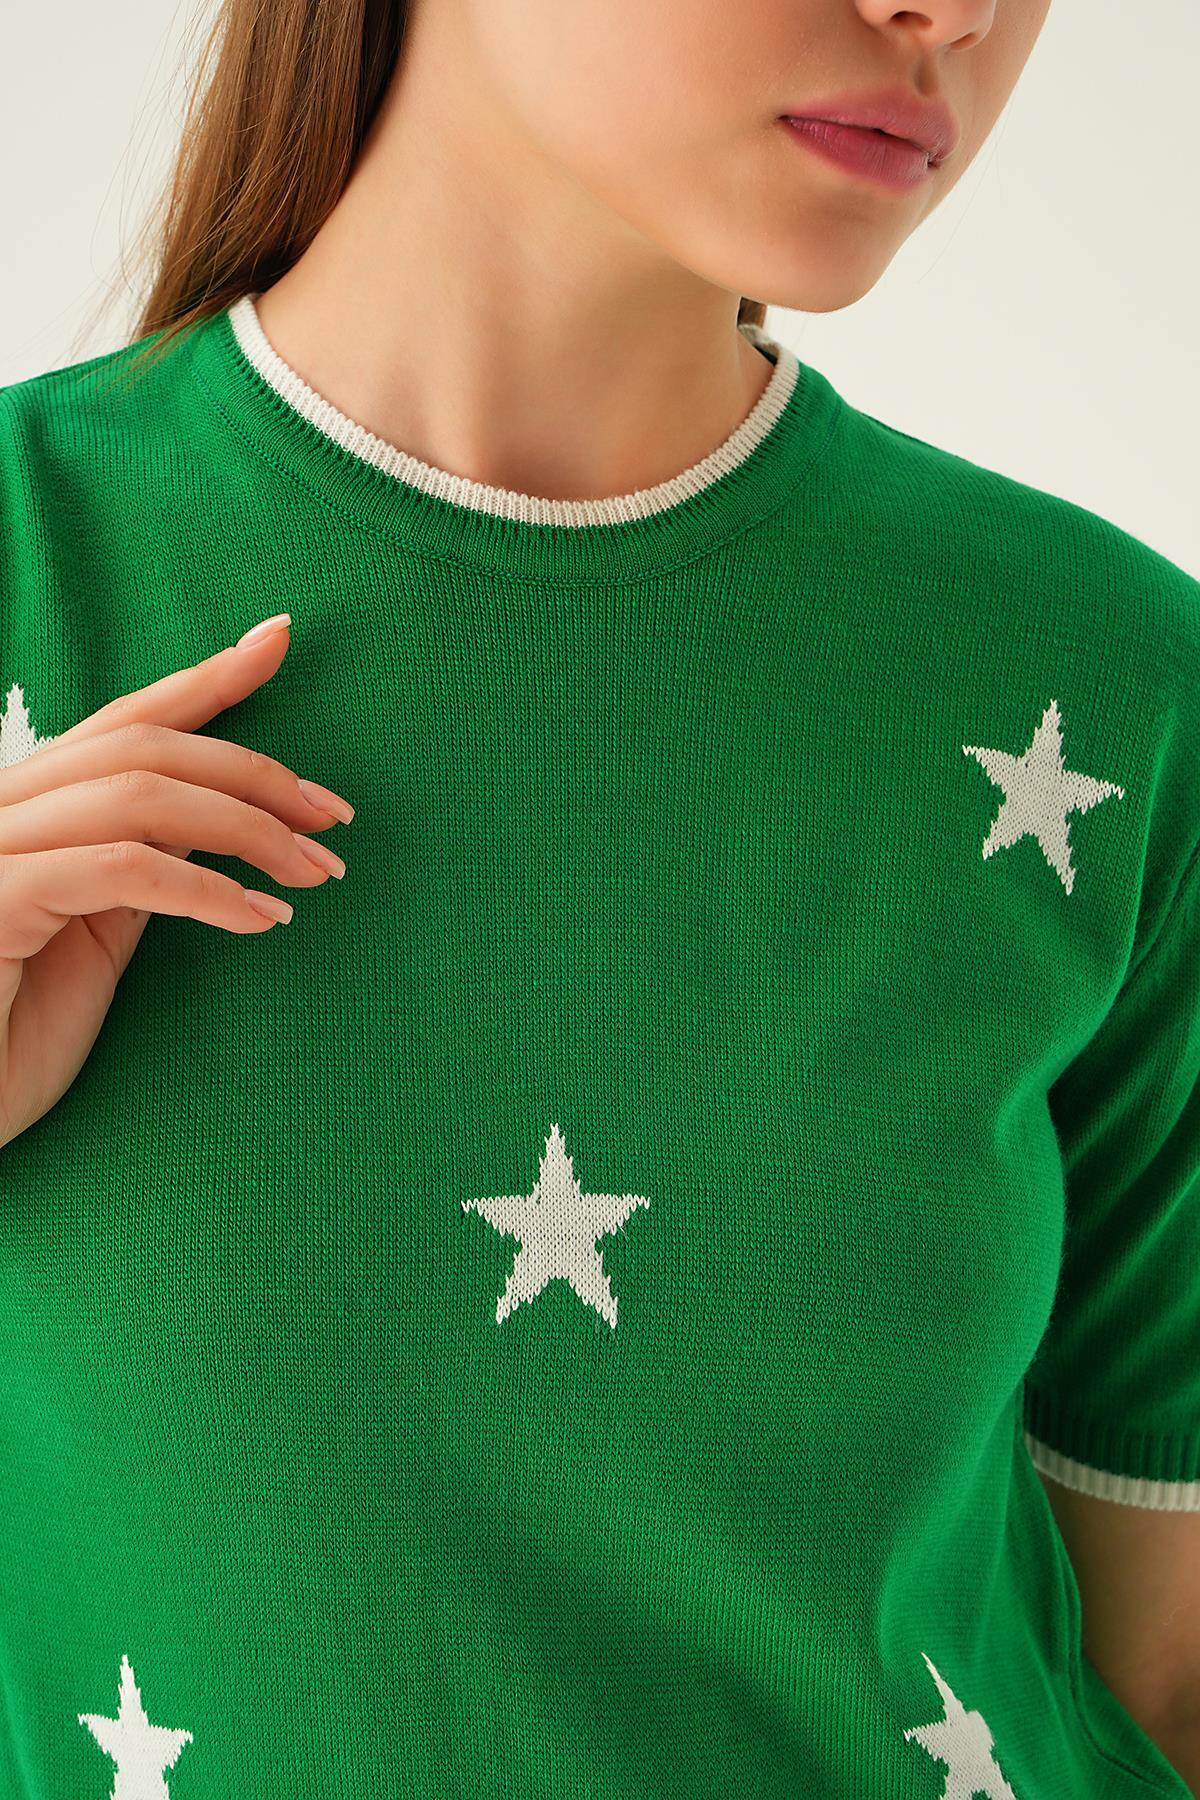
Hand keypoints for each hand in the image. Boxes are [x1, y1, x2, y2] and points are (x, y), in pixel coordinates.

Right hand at [0, 613, 352, 1149]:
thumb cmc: (13, 1034)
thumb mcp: (93, 938)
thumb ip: (138, 869)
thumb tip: (214, 819)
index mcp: (28, 810)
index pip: (123, 723)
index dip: (203, 679)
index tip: (276, 639)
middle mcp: (1, 811)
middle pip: (143, 749)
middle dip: (253, 771)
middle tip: (335, 817)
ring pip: (137, 795)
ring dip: (246, 828)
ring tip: (314, 872)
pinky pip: (120, 870)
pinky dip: (204, 888)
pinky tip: (260, 918)